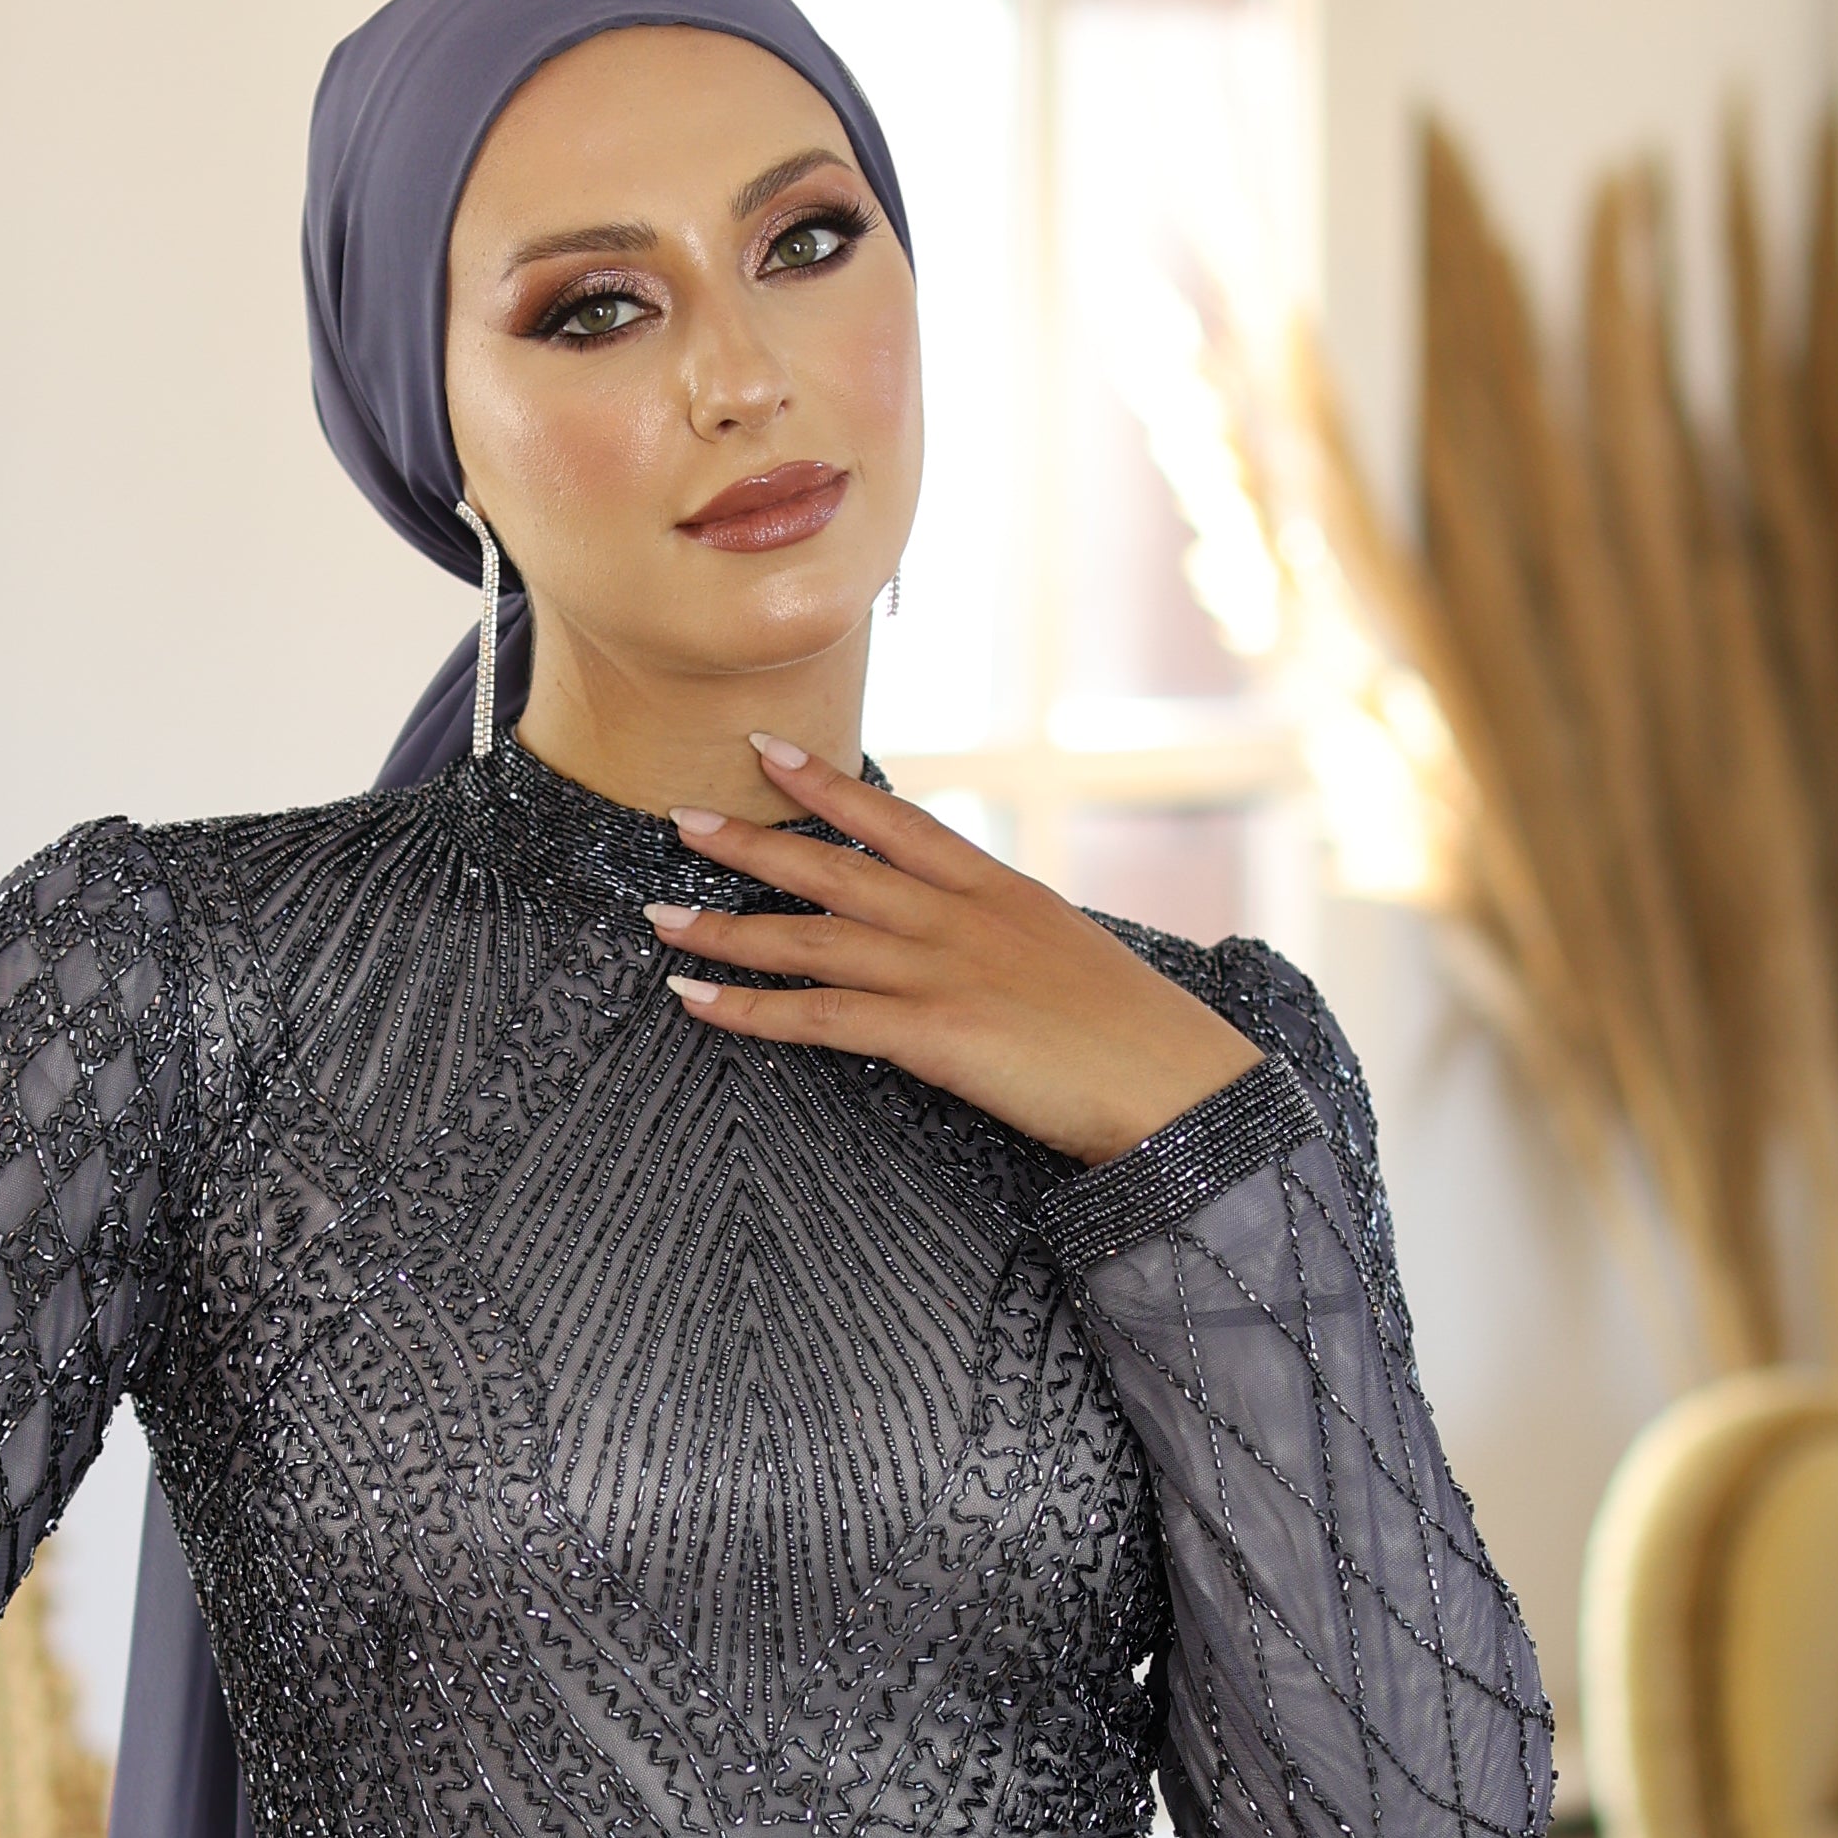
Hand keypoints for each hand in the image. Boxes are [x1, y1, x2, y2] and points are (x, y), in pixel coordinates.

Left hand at [648, 741, 1262, 1168]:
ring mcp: (944, 970)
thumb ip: (1007, 934)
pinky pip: (818, 1016)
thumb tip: (967, 937)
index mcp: (998, 889)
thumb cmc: (1136, 1035)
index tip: (769, 751)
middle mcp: (961, 916)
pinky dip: (748, 1007)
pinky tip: (695, 998)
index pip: (898, 818)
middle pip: (835, 867)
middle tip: (680, 820)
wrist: (1179, 1085)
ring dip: (725, 926)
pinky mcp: (933, 1033)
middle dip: (750, 842)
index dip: (827, 784)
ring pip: (809, 936)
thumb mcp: (1068, 954)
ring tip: (658, 916)